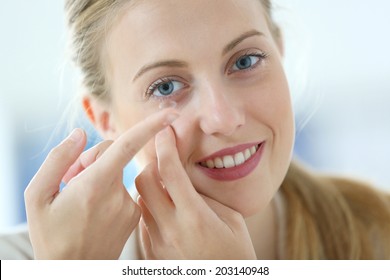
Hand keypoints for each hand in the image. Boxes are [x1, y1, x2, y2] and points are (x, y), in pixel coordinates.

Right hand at [24, 109, 178, 258]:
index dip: (151, 126)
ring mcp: (129, 205)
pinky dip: (108, 190)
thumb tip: (80, 134)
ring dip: (100, 175)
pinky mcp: (134, 215)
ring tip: (80, 197)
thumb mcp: (37, 196)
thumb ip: (58, 159)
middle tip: (72, 178)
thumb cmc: (50, 236)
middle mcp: (119, 193)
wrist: (72, 272)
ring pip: (117, 171)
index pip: (128, 145)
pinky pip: (122, 188)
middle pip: (112, 154)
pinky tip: (93, 207)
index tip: (172, 113)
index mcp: (96, 184)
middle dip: (92, 158)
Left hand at [135, 127, 256, 258]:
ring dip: (149, 188)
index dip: (165, 146)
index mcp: (195, 216)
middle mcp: (171, 229)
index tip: (165, 132)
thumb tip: (184, 179)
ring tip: (166, 189)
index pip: (170, 171)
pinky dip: (150, 209)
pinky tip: (166, 213)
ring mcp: (157, 243)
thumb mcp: (230, 219)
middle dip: (151, 166)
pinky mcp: (151, 253)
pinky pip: (142, 221)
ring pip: (139, 201)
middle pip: (144, 182)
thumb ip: (204, 196)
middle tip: (164, 164)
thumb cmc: (235, 252)